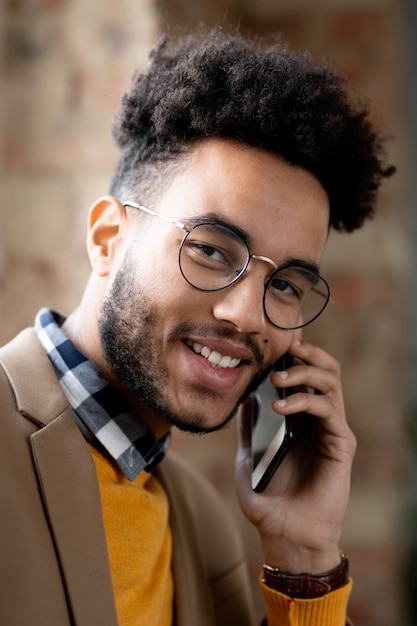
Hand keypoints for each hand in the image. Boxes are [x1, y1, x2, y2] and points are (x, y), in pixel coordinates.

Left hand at [235, 338, 355, 574]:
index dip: (295, 355)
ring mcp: (332, 430)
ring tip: (278, 376)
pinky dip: (305, 400)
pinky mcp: (342, 443)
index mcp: (300, 420)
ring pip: (330, 383)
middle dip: (307, 353)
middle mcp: (319, 420)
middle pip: (324, 371)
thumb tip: (242, 399)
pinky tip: (281, 407)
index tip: (279, 338)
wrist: (287, 536)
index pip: (304, 376)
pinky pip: (329, 409)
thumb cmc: (269, 501)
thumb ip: (248, 430)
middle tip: (287, 346)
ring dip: (304, 372)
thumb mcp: (250, 460)